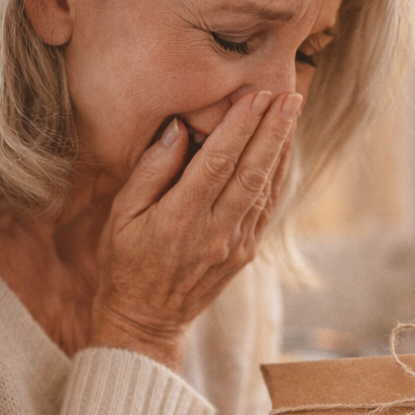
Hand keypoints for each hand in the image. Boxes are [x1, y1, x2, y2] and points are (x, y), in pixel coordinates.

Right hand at [90, 90, 299, 368]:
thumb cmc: (125, 261)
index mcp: (180, 219)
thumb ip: (152, 170)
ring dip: (281, 148)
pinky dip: (277, 175)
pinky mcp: (247, 252)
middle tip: (290, 96)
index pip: (217, 163)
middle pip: (251, 172)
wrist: (146, 319)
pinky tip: (283, 149)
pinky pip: (267, 207)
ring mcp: (236, 245)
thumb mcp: (122, 215)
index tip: (255, 96)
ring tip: (293, 113)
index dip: (240, 127)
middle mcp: (215, 232)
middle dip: (273, 131)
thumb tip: (181, 128)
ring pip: (265, 188)